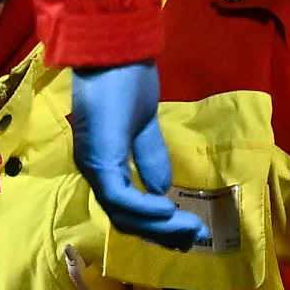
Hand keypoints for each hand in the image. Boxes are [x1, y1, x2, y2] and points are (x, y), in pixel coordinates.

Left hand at [69, 61, 210, 251]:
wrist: (115, 50)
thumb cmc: (126, 80)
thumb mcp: (144, 125)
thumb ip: (150, 157)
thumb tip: (161, 190)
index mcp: (104, 164)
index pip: (126, 209)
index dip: (157, 225)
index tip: (188, 232)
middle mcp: (94, 170)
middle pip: (124, 219)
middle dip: (162, 234)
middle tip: (195, 239)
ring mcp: (94, 165)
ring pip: (122, 214)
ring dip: (158, 226)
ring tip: (190, 228)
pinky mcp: (100, 158)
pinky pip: (120, 196)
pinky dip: (144, 209)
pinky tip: (169, 208)